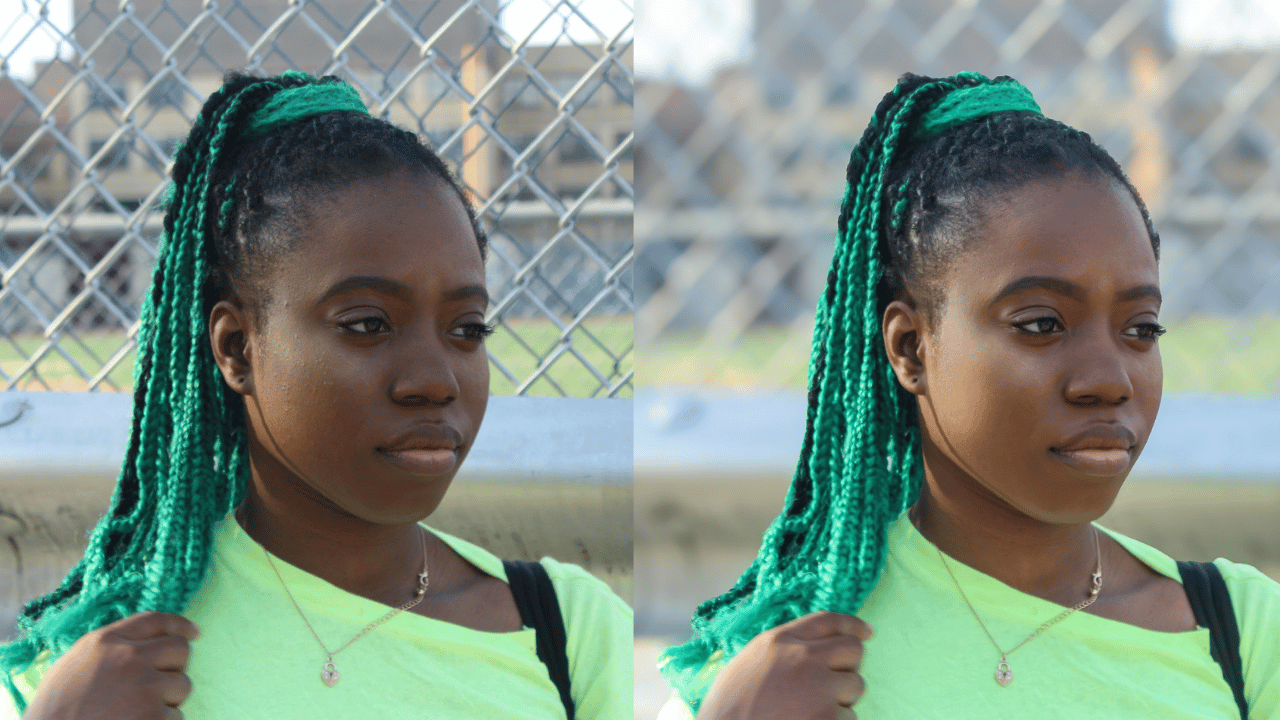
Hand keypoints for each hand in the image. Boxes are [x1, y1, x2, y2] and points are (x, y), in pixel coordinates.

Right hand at [22, 611, 199, 719]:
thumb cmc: (54, 713)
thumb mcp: (72, 667)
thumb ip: (108, 651)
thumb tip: (142, 644)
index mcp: (105, 642)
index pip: (155, 620)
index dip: (179, 625)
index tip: (194, 632)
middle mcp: (129, 657)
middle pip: (180, 648)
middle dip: (174, 666)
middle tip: (158, 685)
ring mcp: (145, 687)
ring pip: (182, 684)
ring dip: (167, 700)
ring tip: (136, 712)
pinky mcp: (155, 716)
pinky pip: (176, 716)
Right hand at [696, 611, 870, 719]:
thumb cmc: (729, 707)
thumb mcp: (750, 662)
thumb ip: (782, 650)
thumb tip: (812, 649)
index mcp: (780, 641)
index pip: (828, 620)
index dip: (852, 625)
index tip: (866, 631)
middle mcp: (804, 658)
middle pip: (852, 650)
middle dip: (849, 666)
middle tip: (835, 682)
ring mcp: (820, 689)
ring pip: (855, 686)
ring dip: (841, 699)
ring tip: (812, 709)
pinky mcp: (829, 717)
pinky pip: (850, 717)